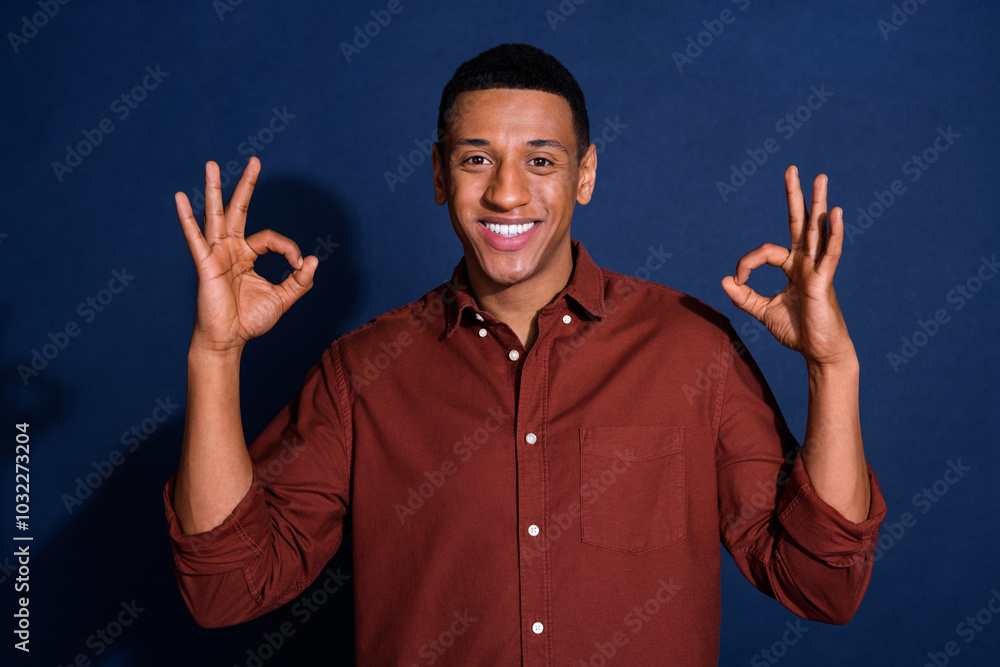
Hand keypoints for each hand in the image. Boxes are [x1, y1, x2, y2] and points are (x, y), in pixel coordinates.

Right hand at [175, 157, 317, 352]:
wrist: (229, 340)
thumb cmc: (250, 320)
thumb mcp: (282, 299)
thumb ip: (299, 281)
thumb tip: (313, 259)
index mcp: (247, 255)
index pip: (271, 238)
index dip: (288, 248)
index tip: (298, 265)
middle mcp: (230, 249)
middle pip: (238, 210)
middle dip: (247, 185)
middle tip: (256, 161)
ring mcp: (216, 254)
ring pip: (215, 215)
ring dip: (214, 189)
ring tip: (211, 164)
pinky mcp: (205, 264)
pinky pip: (195, 237)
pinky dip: (187, 218)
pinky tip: (180, 197)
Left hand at [721, 166, 854, 367]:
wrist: (819, 352)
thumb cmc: (797, 331)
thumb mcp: (763, 311)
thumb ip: (744, 296)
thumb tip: (723, 280)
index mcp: (792, 267)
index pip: (765, 252)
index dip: (746, 263)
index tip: (736, 281)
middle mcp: (806, 262)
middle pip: (799, 222)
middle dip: (795, 195)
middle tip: (792, 168)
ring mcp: (817, 269)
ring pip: (817, 230)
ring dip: (818, 203)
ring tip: (820, 178)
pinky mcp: (825, 281)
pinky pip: (831, 253)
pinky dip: (834, 233)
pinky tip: (834, 213)